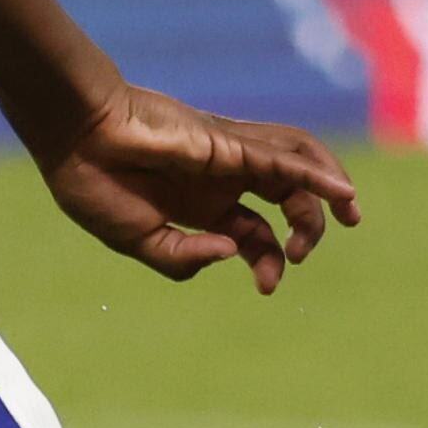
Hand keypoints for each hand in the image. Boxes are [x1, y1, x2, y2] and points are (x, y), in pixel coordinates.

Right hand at [27, 81, 358, 291]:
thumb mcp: (140, 241)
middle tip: (300, 258)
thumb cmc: (95, 185)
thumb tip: (232, 255)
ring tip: (351, 214)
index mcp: (201, 206)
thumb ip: (183, 258)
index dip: (270, 262)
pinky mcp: (227, 143)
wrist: (75, 140)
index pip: (255, 235)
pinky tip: (342, 193)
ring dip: (328, 190)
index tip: (267, 288)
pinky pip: (282, 156)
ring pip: (296, 168)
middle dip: (307, 230)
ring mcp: (228, 158)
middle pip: (286, 201)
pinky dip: (316, 173)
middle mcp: (223, 180)